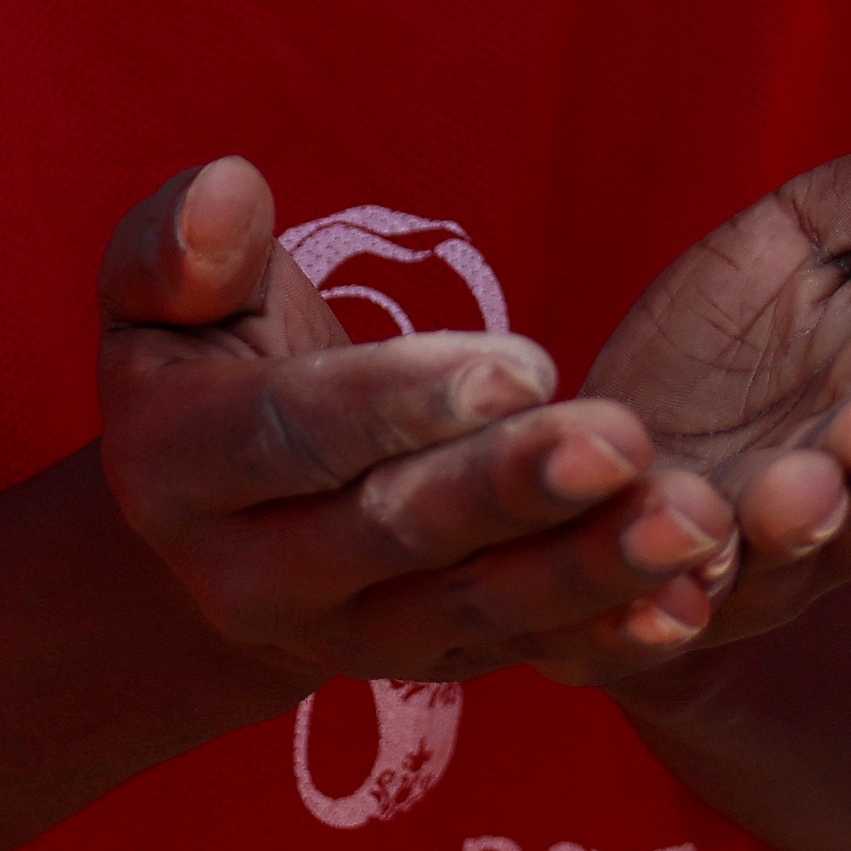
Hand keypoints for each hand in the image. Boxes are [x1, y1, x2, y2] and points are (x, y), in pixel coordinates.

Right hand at [96, 156, 737, 681]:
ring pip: (475, 607)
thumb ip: (180, 243)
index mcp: (175, 466)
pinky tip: (690, 605)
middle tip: (626, 441)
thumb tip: (228, 188)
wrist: (214, 514)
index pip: (296, 435)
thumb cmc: (204, 354)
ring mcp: (345, 635)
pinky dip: (607, 633)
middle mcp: (252, 576)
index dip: (406, 401)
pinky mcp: (429, 662)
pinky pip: (521, 651)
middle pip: (397, 530)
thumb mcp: (157, 291)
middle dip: (515, 488)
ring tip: (693, 522)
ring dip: (590, 569)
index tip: (525, 362)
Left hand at [541, 31, 850, 686]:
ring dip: (773, 536)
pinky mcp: (640, 612)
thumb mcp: (821, 228)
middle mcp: (839, 504)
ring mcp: (743, 571)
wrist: (621, 457)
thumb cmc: (746, 335)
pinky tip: (649, 593)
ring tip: (760, 498)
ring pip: (771, 566)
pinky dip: (654, 612)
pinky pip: (654, 626)